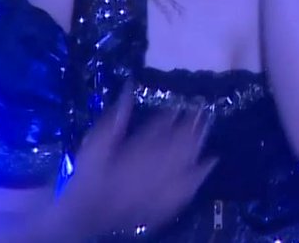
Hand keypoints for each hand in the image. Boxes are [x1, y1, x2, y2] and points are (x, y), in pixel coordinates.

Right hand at [53, 85, 217, 237]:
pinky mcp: (166, 200)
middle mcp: (157, 162)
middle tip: (204, 109)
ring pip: (188, 157)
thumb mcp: (97, 140)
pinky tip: (211, 160)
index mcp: (140, 145)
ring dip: (198, 141)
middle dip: (193, 123)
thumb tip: (130, 84)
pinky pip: (190, 184)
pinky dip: (201, 170)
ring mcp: (164, 182)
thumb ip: (117, 114)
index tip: (189, 99)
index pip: (164, 123)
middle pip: (181, 138)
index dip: (178, 111)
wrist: (88, 214)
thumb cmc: (90, 174)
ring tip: (208, 126)